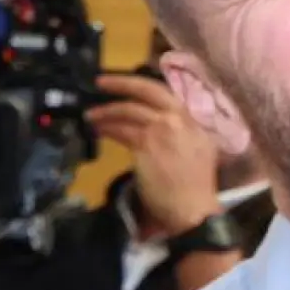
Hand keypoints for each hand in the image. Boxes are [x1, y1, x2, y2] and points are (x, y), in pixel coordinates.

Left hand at [88, 74, 220, 233]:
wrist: (192, 207)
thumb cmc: (195, 186)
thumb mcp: (199, 150)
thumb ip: (183, 133)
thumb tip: (162, 125)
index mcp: (193, 119)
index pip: (164, 93)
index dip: (140, 85)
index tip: (125, 83)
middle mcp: (179, 119)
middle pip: (146, 90)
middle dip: (120, 83)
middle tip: (100, 81)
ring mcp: (162, 129)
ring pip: (128, 111)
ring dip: (106, 111)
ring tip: (90, 114)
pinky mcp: (146, 144)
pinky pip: (120, 130)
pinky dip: (106, 128)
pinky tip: (97, 129)